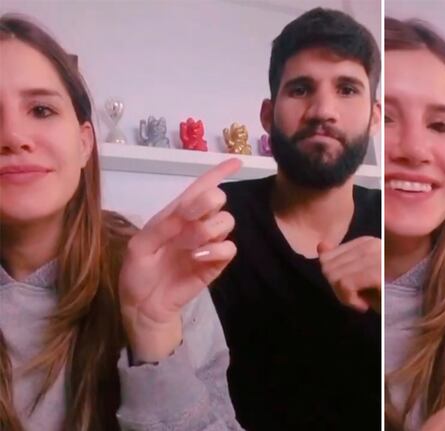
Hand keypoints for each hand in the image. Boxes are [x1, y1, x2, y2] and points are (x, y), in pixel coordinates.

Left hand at [119, 159, 241, 362]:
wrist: (144, 306)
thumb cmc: (138, 272)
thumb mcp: (140, 246)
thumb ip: (162, 227)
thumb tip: (188, 216)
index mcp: (177, 214)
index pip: (200, 188)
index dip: (218, 173)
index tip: (237, 162)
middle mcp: (197, 224)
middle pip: (218, 199)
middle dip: (207, 203)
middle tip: (189, 219)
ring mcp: (209, 243)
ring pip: (226, 221)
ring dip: (208, 229)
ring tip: (188, 246)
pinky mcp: (216, 263)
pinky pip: (230, 248)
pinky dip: (216, 249)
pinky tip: (198, 257)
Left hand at [317, 236, 380, 312]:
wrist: (412, 311)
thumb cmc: (385, 296)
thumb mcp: (357, 277)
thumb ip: (338, 261)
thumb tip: (321, 245)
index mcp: (366, 242)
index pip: (327, 257)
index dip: (333, 279)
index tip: (352, 291)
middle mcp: (372, 243)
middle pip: (328, 267)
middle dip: (337, 288)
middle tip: (355, 298)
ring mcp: (377, 256)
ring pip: (334, 276)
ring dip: (344, 296)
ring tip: (361, 301)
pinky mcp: (379, 272)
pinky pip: (345, 284)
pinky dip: (349, 300)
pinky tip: (364, 305)